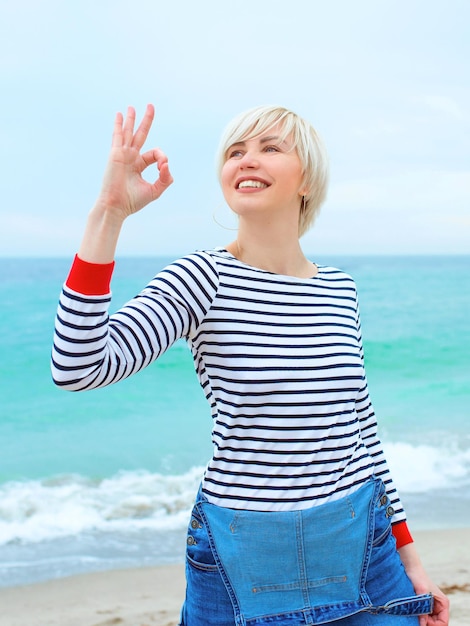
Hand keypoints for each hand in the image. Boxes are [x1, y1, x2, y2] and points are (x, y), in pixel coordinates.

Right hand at [97, 104, 172, 219]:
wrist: (116, 206)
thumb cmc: (133, 201)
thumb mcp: (155, 190)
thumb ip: (165, 179)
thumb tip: (167, 165)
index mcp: (139, 166)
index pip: (155, 154)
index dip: (162, 158)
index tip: (164, 167)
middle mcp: (130, 158)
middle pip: (140, 135)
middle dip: (146, 121)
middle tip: (151, 106)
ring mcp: (122, 155)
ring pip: (128, 132)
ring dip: (131, 119)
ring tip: (132, 107)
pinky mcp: (116, 154)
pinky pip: (118, 136)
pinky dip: (118, 125)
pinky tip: (119, 114)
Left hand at [398, 544, 449, 625]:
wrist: (409, 567)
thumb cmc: (417, 577)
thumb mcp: (421, 593)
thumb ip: (423, 609)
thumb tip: (422, 624)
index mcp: (443, 603)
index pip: (443, 623)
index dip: (433, 625)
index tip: (423, 621)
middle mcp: (439, 606)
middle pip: (435, 623)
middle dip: (426, 623)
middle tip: (416, 618)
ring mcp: (431, 606)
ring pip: (427, 621)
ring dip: (421, 619)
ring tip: (413, 612)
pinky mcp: (423, 605)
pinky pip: (422, 616)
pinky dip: (417, 616)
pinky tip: (412, 610)